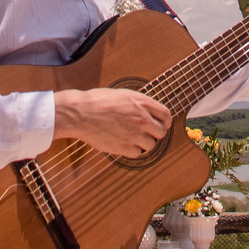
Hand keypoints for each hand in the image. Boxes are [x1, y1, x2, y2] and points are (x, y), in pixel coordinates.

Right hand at [52, 87, 171, 156]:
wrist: (82, 113)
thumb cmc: (99, 101)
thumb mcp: (124, 95)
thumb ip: (139, 103)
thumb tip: (149, 111)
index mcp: (143, 103)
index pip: (166, 115)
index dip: (165, 121)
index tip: (162, 124)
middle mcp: (142, 119)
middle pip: (161, 132)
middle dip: (155, 133)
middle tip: (147, 133)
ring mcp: (134, 134)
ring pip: (151, 144)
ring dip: (144, 142)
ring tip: (133, 138)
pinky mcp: (124, 147)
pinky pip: (138, 153)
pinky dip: (133, 150)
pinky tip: (125, 143)